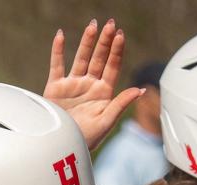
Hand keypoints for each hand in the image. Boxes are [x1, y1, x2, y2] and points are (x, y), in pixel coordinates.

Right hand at [43, 18, 142, 149]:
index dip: (117, 51)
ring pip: (80, 58)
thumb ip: (121, 104)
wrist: (61, 148)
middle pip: (99, 58)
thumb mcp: (106, 122)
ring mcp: (73, 85)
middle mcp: (89, 86)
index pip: (112, 67)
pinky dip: (57, 50)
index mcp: (103, 94)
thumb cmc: (86, 140)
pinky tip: (61, 35)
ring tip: (93, 25)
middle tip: (110, 24)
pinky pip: (57, 65)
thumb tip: (140, 90)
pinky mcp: (55, 87)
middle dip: (105, 42)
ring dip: (86, 42)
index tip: (121, 35)